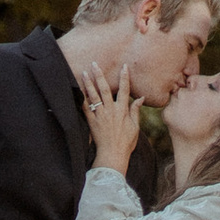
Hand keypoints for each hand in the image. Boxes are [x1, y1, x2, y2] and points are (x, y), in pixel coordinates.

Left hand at [77, 53, 141, 173]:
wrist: (113, 155)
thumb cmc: (126, 143)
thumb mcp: (135, 127)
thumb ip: (135, 111)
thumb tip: (141, 98)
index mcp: (122, 111)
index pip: (124, 90)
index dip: (124, 77)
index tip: (123, 66)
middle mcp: (111, 111)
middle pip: (105, 89)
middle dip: (100, 75)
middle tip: (94, 63)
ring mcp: (100, 116)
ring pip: (93, 96)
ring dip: (88, 83)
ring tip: (84, 72)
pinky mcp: (92, 122)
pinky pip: (85, 108)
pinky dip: (82, 98)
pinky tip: (78, 90)